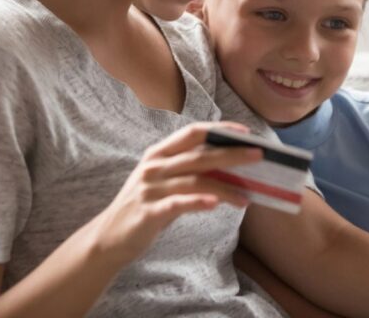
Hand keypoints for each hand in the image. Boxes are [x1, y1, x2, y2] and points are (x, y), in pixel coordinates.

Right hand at [89, 122, 261, 265]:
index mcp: (158, 154)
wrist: (109, 238)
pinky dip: (198, 202)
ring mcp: (150, 189)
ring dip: (224, 187)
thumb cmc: (144, 207)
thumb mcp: (163, 183)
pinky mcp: (149, 212)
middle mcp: (154, 167)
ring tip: (246, 195)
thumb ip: (188, 172)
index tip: (246, 133)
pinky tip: (217, 204)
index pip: (193, 133)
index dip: (220, 130)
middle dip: (232, 154)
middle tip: (259, 156)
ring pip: (195, 181)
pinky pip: (177, 204)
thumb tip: (229, 168)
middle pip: (199, 155)